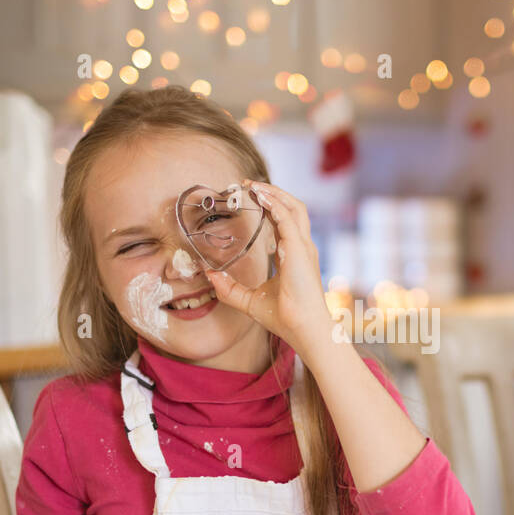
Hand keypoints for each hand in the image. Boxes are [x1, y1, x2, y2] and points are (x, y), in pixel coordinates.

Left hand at [204, 181, 333, 357]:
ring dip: (274, 192)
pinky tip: (259, 195)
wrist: (304, 329)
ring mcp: (303, 247)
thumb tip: (209, 275)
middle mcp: (302, 248)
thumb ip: (229, 288)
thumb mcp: (249, 300)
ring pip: (294, 206)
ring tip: (253, 184)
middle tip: (248, 184)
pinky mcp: (299, 249)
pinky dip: (274, 203)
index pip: (284, 223)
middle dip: (273, 192)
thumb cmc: (285, 318)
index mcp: (295, 257)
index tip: (251, 198)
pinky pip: (287, 217)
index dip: (269, 207)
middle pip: (293, 208)